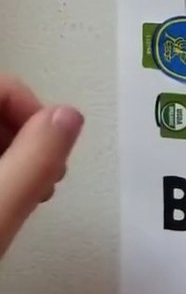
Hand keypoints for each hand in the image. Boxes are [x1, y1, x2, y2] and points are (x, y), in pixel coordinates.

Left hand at [0, 75, 82, 257]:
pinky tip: (8, 199)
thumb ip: (38, 158)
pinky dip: (1, 170)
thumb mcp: (1, 207)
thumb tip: (71, 115)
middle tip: (45, 176)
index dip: (32, 108)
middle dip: (28, 137)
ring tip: (30, 193)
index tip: (52, 146)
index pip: (0, 85)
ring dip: (17, 156)